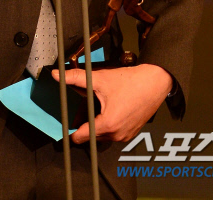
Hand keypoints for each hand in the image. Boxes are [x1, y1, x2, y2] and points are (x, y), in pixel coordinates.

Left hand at [52, 64, 172, 143]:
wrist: (155, 81)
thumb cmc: (131, 82)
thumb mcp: (100, 79)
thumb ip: (75, 78)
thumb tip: (58, 76)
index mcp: (108, 124)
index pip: (82, 137)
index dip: (71, 131)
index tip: (65, 126)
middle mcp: (117, 134)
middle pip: (92, 135)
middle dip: (85, 122)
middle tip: (83, 107)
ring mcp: (126, 135)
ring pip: (103, 134)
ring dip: (98, 123)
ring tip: (98, 105)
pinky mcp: (132, 133)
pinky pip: (114, 132)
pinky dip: (109, 123)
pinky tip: (110, 108)